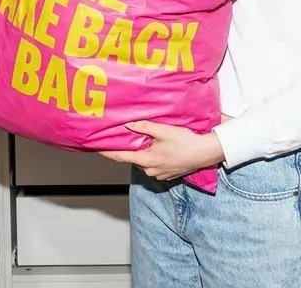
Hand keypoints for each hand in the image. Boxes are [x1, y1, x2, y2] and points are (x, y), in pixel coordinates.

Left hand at [99, 121, 224, 180]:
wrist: (204, 153)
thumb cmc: (185, 142)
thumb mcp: (163, 130)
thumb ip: (144, 127)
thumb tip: (128, 124)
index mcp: (146, 160)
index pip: (120, 156)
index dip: (107, 152)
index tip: (97, 149)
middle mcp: (150, 170)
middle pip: (133, 159)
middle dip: (130, 149)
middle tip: (128, 137)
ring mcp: (159, 174)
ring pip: (144, 163)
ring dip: (144, 153)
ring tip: (148, 141)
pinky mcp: (167, 175)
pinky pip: (155, 166)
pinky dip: (154, 158)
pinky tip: (161, 149)